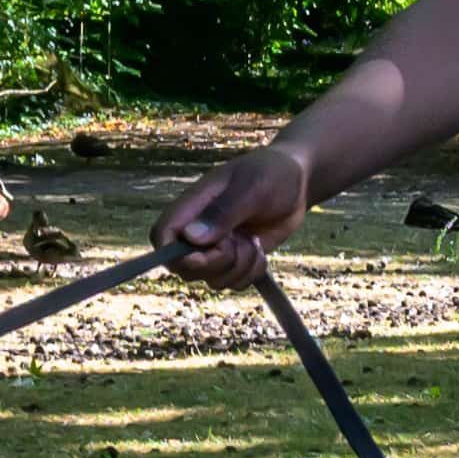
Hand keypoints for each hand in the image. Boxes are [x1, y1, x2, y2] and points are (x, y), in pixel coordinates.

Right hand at [161, 141, 321, 286]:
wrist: (297, 182)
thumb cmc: (271, 174)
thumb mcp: (251, 187)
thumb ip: (223, 212)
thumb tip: (192, 238)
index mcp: (192, 206)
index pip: (162, 236)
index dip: (174, 254)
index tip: (203, 255)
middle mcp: (198, 230)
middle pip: (185, 268)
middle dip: (218, 263)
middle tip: (242, 240)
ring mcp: (216, 248)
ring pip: (212, 280)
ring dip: (239, 267)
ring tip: (254, 241)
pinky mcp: (235, 260)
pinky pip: (234, 283)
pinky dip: (251, 273)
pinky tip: (260, 250)